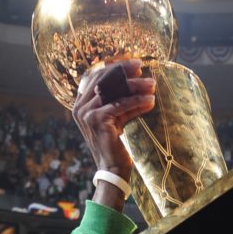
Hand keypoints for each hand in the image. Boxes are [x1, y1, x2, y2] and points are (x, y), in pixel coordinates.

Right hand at [72, 59, 155, 186]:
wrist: (111, 169)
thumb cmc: (115, 146)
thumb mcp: (116, 119)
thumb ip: (121, 102)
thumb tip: (141, 84)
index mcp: (80, 104)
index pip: (95, 76)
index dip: (113, 67)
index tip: (132, 64)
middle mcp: (80, 107)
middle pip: (103, 79)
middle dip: (124, 71)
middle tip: (142, 67)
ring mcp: (86, 113)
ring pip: (113, 91)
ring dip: (135, 86)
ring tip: (152, 85)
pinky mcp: (97, 120)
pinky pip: (120, 105)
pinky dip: (137, 101)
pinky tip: (151, 101)